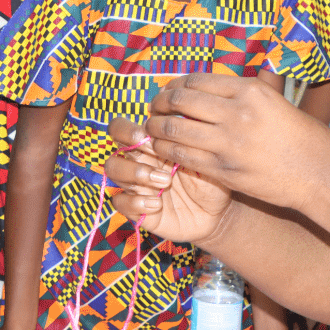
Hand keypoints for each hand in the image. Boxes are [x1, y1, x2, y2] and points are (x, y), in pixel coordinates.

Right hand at [104, 117, 232, 243]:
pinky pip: (120, 201)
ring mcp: (136, 183)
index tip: (161, 136)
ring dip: (136, 172)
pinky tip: (157, 204)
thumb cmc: (211, 179)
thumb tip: (180, 115)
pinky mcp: (136, 208)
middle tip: (155, 151)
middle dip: (129, 141)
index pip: (125, 126)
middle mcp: (140, 160)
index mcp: (152, 143)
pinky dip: (136, 202)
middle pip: (114, 141)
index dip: (135, 128)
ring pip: (113, 168)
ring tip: (165, 181)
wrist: (217, 214)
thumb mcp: (204, 157)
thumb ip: (188, 138)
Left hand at [146, 74, 329, 211]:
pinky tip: (162, 151)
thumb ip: (245, 94)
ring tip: (151, 130)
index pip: (198, 81)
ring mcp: (229, 143)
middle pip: (181, 101)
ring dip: (157, 129)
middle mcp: (237, 112)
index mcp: (250, 90)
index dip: (175, 85)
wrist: (320, 175)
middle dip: (160, 104)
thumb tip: (214, 86)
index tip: (168, 91)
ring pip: (175, 130)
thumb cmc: (303, 138)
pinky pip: (183, 157)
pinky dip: (167, 152)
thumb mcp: (276, 102)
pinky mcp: (224, 170)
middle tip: (153, 108)